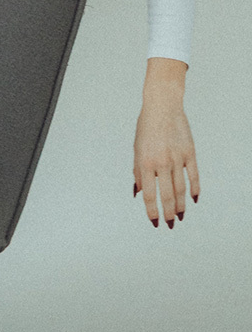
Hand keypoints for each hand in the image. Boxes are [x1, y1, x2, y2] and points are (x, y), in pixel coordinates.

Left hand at [133, 99, 198, 227]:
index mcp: (145, 163)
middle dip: (168, 213)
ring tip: (180, 216)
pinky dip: (195, 189)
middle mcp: (161, 162)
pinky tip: (193, 200)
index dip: (152, 211)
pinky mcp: (190, 152)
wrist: (162, 107)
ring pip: (181, 189)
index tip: (155, 222)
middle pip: (167, 195)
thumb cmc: (145, 129)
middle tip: (169, 224)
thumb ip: (138, 173)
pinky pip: (194, 175)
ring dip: (181, 205)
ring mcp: (177, 157)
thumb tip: (138, 193)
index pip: (149, 195)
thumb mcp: (136, 150)